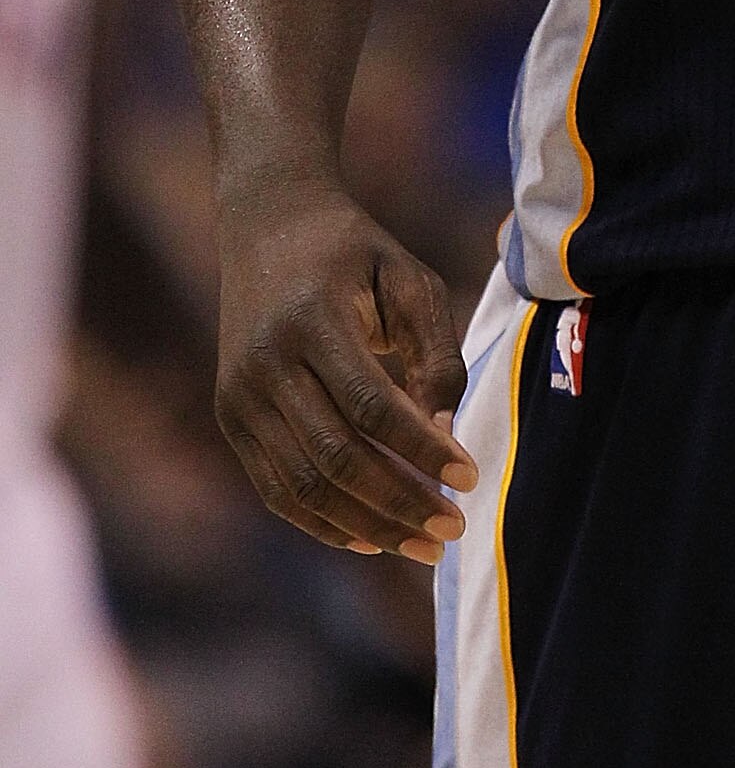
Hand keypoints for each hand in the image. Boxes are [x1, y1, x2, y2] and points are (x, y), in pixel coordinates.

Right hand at [214, 175, 475, 561]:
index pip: (371, 406)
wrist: (269, 223)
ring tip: (424, 544)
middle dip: (400, 502)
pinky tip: (373, 538)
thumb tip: (446, 436)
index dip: (421, 450)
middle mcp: (265, 363)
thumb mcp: (409, 280)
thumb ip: (435, 354)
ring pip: (303, 486)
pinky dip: (324, 522)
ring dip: (368, 526)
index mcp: (313, 320)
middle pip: (336, 457)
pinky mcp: (231, 417)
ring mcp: (239, 395)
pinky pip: (276, 489)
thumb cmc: (357, 252)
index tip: (470, 478)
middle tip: (454, 529)